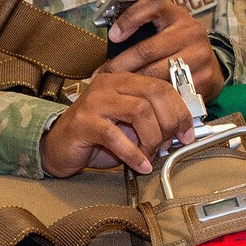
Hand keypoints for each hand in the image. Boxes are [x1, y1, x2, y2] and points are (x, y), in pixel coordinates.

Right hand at [40, 70, 196, 176]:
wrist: (58, 148)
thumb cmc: (97, 138)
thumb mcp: (131, 126)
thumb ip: (153, 122)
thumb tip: (181, 132)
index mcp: (124, 81)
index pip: (162, 86)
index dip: (180, 110)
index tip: (187, 132)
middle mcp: (110, 85)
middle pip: (154, 93)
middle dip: (169, 122)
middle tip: (169, 144)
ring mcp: (95, 101)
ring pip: (139, 111)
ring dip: (152, 137)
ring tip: (150, 154)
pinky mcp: (83, 122)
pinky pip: (116, 136)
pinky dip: (133, 153)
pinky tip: (140, 164)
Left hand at [94, 0, 223, 98]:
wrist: (212, 67)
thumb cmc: (178, 47)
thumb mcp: (166, 29)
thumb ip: (145, 29)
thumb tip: (112, 39)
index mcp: (178, 15)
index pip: (152, 6)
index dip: (129, 19)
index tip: (113, 36)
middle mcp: (191, 31)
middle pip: (146, 49)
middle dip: (120, 65)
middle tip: (103, 76)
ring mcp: (200, 55)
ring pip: (155, 73)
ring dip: (132, 83)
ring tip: (117, 88)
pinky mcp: (204, 77)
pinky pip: (169, 90)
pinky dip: (151, 96)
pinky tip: (139, 98)